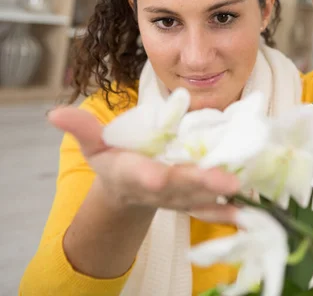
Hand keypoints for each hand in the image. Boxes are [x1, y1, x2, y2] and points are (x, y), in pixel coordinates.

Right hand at [49, 106, 239, 222]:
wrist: (129, 190)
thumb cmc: (114, 161)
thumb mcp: (94, 145)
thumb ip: (81, 130)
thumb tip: (54, 112)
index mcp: (132, 173)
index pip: (140, 175)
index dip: (147, 176)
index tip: (157, 177)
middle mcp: (158, 188)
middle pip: (180, 186)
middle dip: (201, 183)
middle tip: (225, 181)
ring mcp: (178, 197)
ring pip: (200, 197)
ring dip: (220, 196)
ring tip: (241, 190)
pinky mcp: (193, 200)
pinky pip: (212, 208)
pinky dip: (228, 211)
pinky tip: (247, 210)